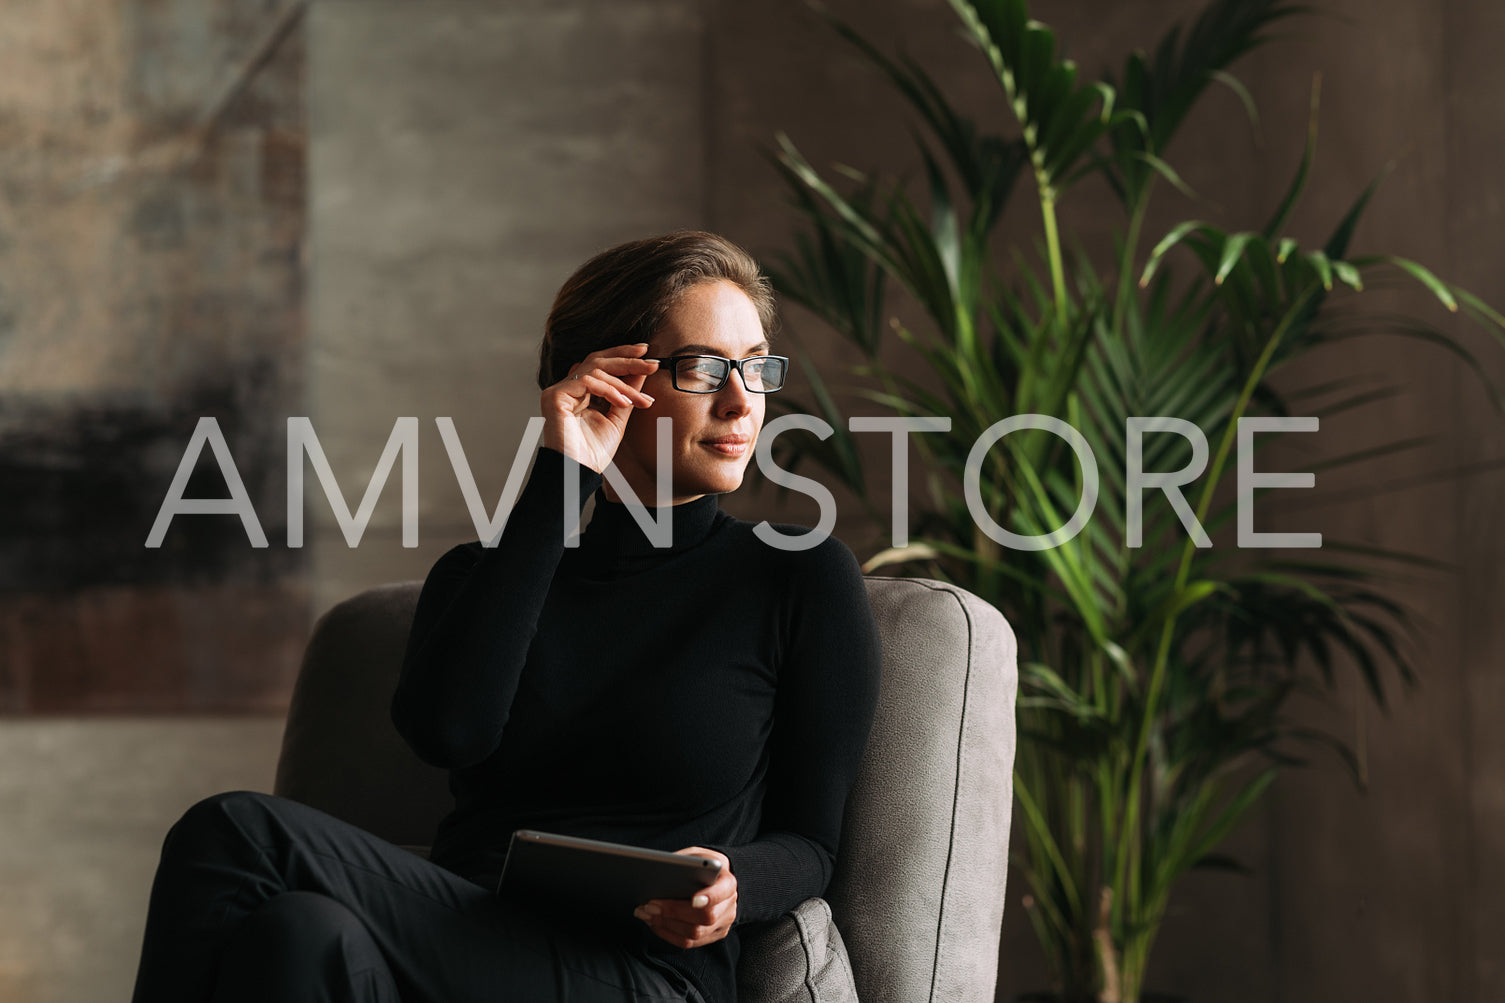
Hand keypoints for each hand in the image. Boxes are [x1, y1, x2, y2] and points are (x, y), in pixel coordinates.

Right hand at [540, 343, 658, 472]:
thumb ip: (627, 395)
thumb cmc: (593, 453)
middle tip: (652, 362)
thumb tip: (642, 372)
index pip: (600, 364)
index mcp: (578, 392)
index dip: (622, 356)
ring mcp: (558, 391)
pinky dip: (610, 390)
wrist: (577, 473)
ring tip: (641, 401)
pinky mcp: (555, 396)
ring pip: (596, 371)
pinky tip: (624, 402)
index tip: (647, 355)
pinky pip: (588, 382)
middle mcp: (566, 388)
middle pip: (597, 360)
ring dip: (624, 384)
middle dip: (627, 359)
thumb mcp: (617, 419)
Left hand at [633, 847, 736, 948]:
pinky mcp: (710, 937)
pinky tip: (653, 922)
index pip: (723, 892)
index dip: (710, 897)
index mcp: (727, 882)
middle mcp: (729, 906)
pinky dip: (667, 933)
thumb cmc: (701, 865)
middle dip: (675, 912)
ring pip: (694, 934)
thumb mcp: (694, 855)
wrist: (714, 878)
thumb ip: (682, 863)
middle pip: (706, 917)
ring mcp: (721, 925)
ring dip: (666, 924)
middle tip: (651, 905)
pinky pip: (688, 943)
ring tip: (646, 913)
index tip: (693, 899)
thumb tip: (657, 873)